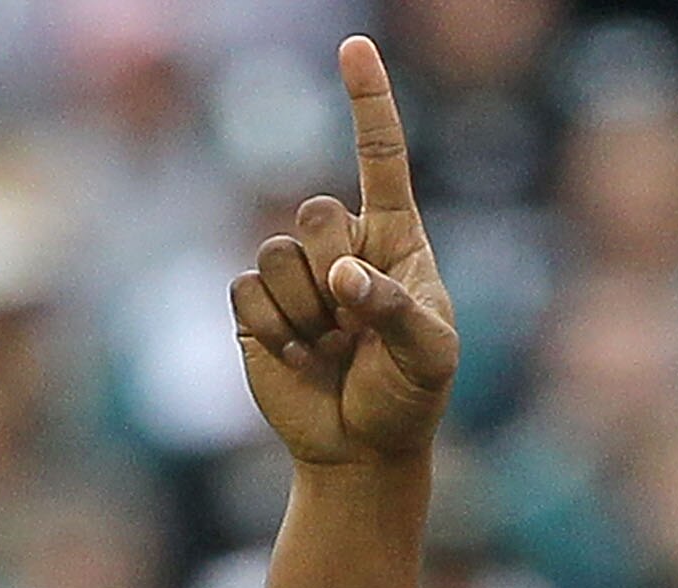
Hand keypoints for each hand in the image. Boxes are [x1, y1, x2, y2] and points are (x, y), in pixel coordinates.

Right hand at [232, 36, 458, 466]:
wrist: (361, 450)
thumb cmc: (409, 397)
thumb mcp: (430, 357)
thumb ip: (395, 310)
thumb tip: (343, 278)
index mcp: (397, 242)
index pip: (381, 159)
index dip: (368, 103)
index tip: (356, 47)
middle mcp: (343, 246)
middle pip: (317, 212)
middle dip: (336, 273)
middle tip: (355, 326)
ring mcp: (296, 274)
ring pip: (279, 255)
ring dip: (307, 314)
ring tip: (331, 349)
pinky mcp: (256, 304)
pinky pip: (248, 290)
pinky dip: (275, 332)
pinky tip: (299, 358)